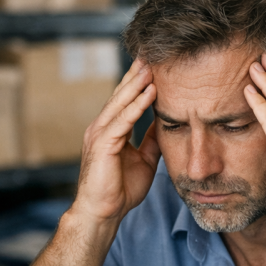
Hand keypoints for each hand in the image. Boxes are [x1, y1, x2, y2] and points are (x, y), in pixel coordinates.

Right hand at [72, 59, 160, 224]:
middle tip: (151, 52)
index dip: (139, 82)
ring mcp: (100, 134)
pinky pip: (123, 120)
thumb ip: (151, 140)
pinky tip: (150, 92)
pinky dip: (137, 105)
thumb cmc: (120, 191)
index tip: (154, 64)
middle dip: (137, 73)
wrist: (103, 213)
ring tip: (152, 65)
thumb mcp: (144, 160)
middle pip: (121, 94)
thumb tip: (165, 124)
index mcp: (110, 130)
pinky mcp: (103, 144)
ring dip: (137, 83)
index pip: (125, 99)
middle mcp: (101, 126)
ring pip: (121, 102)